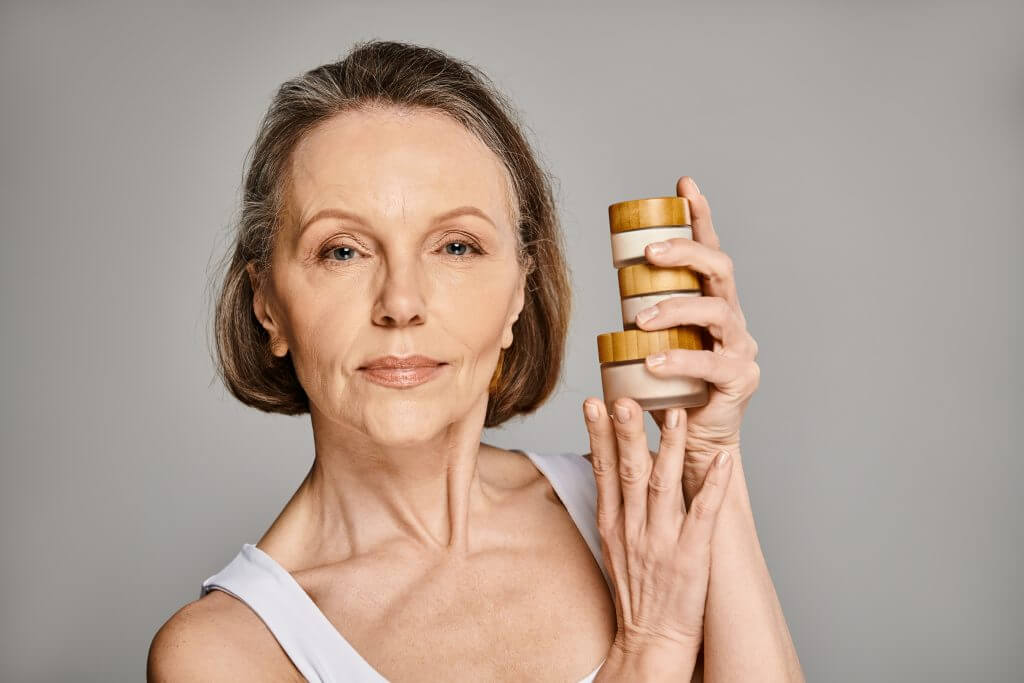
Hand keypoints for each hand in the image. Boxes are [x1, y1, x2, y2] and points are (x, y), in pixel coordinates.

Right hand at [582, 395, 734, 676]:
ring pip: (664, 486)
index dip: (598, 435)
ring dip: (668, 448)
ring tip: (675, 413)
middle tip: (625, 398)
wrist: (651, 639)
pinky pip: (704, 514)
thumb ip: (613, 505)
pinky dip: (713, 485)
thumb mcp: (612, 545)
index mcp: (612, 525)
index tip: (594, 402)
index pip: (602, 471)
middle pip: (628, 472)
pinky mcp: (691, 556)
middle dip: (626, 433)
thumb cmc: (636, 591)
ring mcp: (662, 542)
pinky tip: (723, 459)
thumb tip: (606, 464)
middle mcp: (633, 529)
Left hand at [639, 176, 759, 498]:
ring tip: (639, 319)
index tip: (683, 184)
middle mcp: (732, 319)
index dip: (701, 216)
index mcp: (712, 303)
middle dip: (686, 254)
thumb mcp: (650, 345)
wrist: (692, 442)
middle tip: (649, 254)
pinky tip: (651, 361)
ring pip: (716, 313)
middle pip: (720, 271)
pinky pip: (710, 365)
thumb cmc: (668, 390)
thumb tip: (599, 290)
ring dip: (674, 309)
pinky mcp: (738, 381)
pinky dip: (678, 361)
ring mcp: (740, 349)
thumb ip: (638, 317)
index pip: (709, 251)